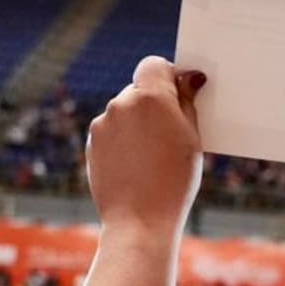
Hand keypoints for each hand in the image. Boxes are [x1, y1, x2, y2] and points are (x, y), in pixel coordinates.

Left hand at [86, 58, 205, 239]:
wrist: (140, 220)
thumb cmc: (174, 181)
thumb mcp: (192, 138)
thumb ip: (187, 102)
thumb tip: (187, 79)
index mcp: (151, 96)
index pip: (155, 65)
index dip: (168, 76)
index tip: (179, 94)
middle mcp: (121, 103)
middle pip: (139, 90)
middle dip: (154, 104)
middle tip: (171, 134)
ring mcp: (103, 123)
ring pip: (124, 112)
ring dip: (137, 123)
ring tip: (153, 156)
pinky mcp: (92, 143)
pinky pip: (111, 131)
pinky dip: (123, 141)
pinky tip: (136, 165)